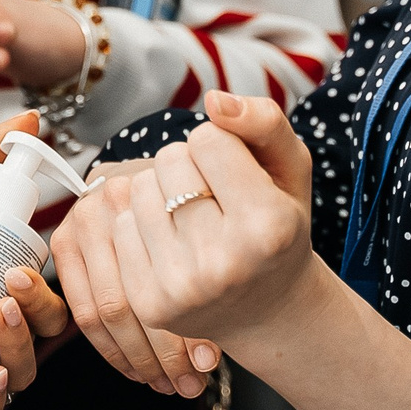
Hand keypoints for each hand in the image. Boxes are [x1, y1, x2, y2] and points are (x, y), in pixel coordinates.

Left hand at [0, 115, 68, 390]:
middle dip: (34, 318)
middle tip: (2, 296)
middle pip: (44, 335)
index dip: (47, 287)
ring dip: (17, 355)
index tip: (17, 269)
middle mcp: (4, 330)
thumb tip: (28, 119)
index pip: (51, 293)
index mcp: (11, 286)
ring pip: (21, 374)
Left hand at [53, 91, 309, 394]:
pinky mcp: (150, 303)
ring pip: (138, 190)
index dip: (221, 147)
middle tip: (217, 201)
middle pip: (169, 161)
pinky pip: (120, 227)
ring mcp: (183, 287)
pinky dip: (142, 226)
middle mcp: (226, 262)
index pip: (207, 140)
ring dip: (161, 193)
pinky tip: (174, 247)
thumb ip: (265, 121)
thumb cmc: (277, 228)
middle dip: (188, 167)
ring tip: (195, 221)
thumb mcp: (290, 170)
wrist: (267, 309)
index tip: (239, 177)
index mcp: (268, 226)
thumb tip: (214, 100)